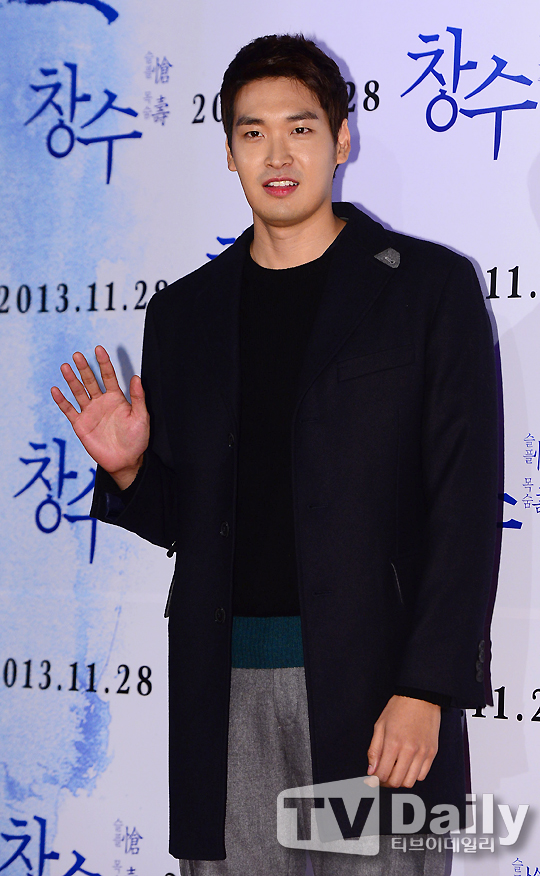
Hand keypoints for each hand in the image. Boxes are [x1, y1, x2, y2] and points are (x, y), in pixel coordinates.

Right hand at [51, 346, 149, 488]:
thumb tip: (136, 377)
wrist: (126, 461)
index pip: (108, 376)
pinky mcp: (81, 425)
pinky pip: (69, 410)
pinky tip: (56, 390)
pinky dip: (62, 401)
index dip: (103, 363)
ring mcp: (90, 412)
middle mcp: (101, 402)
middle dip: (84, 368)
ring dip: (72, 380)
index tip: (98, 349)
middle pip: (91, 381)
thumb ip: (138, 397)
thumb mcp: (141, 417)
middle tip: (77, 355)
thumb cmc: (136, 439)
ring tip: (65, 367)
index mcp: (116, 398)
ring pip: (78, 392)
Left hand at [367, 695, 440, 787]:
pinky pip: (422, 775)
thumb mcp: (380, 725)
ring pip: (410, 782)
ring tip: (395, 770)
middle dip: (386, 782)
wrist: (421, 698)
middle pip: (396, 782)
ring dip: (400, 780)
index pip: (382, 774)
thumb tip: (371, 770)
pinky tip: (407, 765)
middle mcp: (409, 750)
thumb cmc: (399, 708)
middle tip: (383, 775)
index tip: (374, 777)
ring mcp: (422, 753)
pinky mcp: (432, 753)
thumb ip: (374, 750)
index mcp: (393, 743)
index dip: (375, 779)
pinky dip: (413, 775)